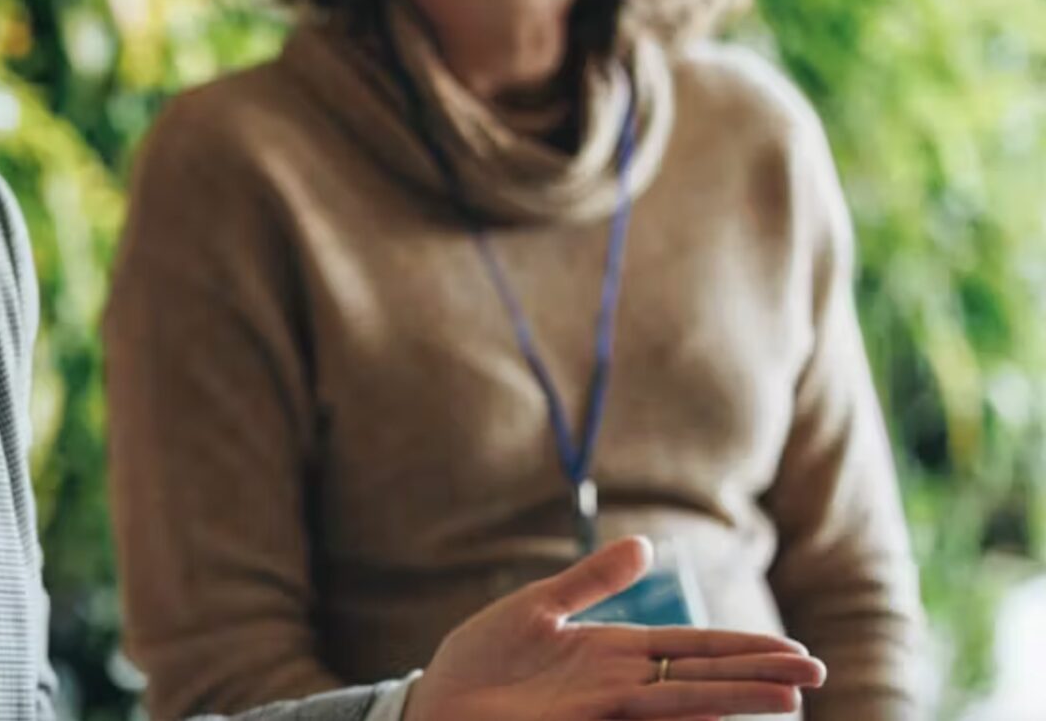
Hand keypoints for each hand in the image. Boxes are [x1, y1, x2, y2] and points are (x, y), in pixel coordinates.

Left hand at [401, 537, 826, 720]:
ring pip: (682, 702)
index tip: (796, 653)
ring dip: (732, 701)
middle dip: (757, 676)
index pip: (694, 648)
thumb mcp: (537, 607)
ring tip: (786, 700)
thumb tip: (648, 546)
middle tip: (817, 678)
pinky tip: (708, 717)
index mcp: (615, 654)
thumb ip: (592, 579)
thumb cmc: (481, 661)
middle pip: (702, 676)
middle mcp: (619, 686)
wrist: (434, 703)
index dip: (743, 649)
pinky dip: (679, 718)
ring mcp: (602, 709)